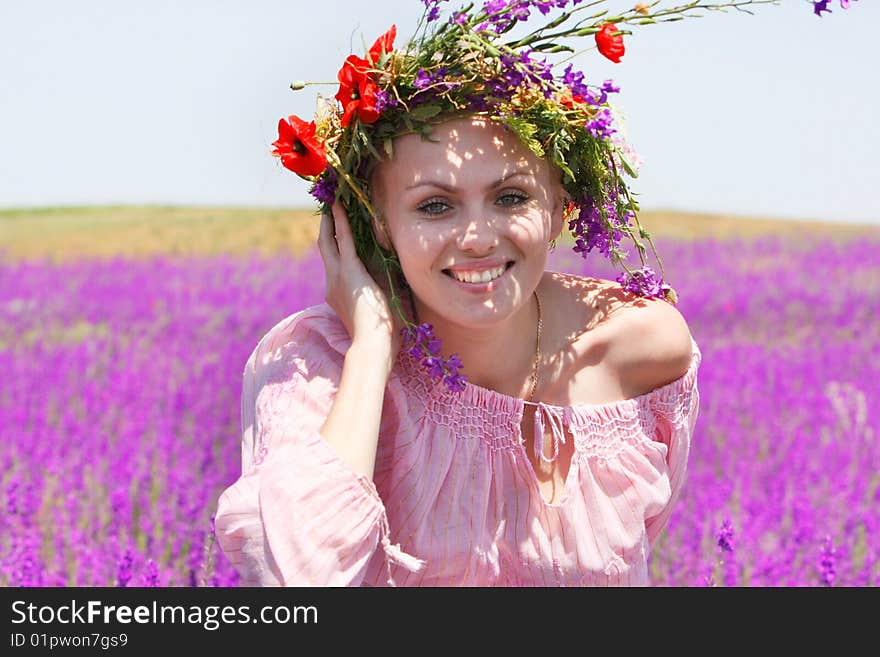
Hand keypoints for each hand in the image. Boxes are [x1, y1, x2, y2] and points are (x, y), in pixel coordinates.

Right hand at [317, 202, 402, 359]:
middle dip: (326, 227)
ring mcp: (337, 278)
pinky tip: (341, 207)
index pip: (336, 263)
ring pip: (329, 242)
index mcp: (340, 294)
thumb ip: (387, 287)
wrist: (374, 346)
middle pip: (325, 248)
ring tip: (334, 201)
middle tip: (329, 207)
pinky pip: (343, 241)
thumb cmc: (384, 335)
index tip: (337, 230)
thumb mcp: (384, 306)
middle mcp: (333, 284)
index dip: (335, 245)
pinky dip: (341, 223)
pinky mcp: (348, 272)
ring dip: (332, 220)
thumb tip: (397, 269)